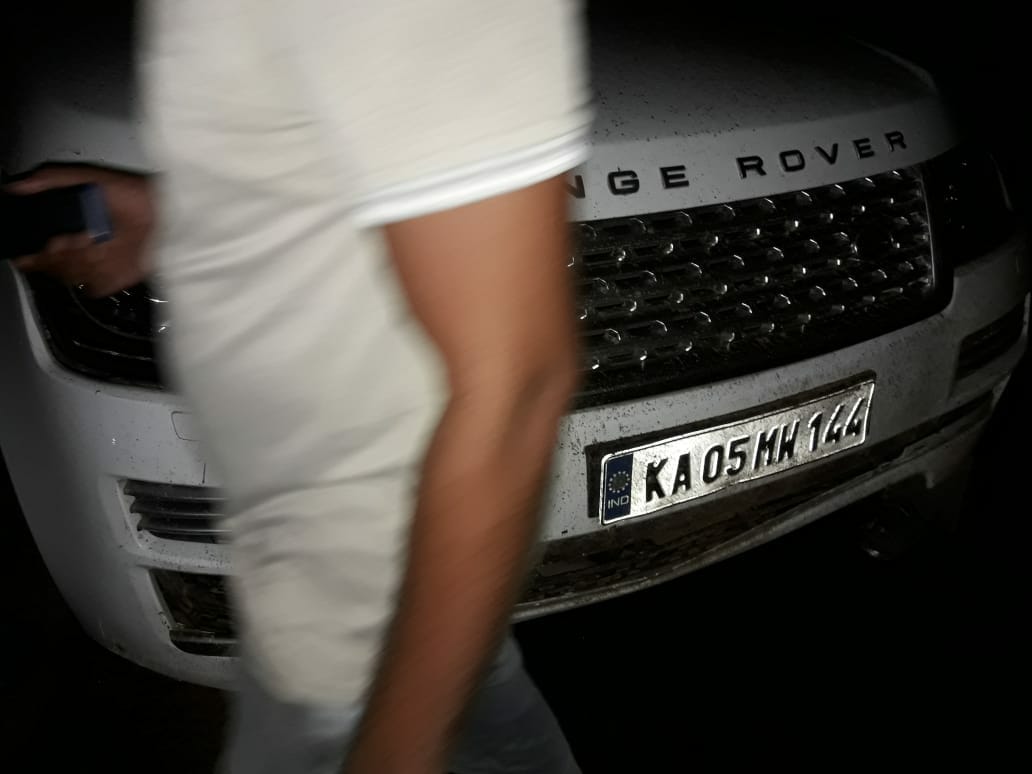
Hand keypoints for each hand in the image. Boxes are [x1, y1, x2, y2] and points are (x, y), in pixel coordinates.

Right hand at [6, 165, 154, 297]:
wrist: (168, 214)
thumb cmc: (134, 193)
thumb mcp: (87, 177)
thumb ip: (50, 179)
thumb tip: (16, 186)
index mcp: (71, 227)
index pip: (38, 250)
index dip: (31, 252)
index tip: (28, 250)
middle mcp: (81, 248)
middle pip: (51, 265)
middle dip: (57, 252)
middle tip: (71, 238)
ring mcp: (97, 266)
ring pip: (70, 276)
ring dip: (78, 258)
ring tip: (93, 239)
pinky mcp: (114, 279)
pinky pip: (94, 287)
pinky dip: (96, 274)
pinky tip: (104, 255)